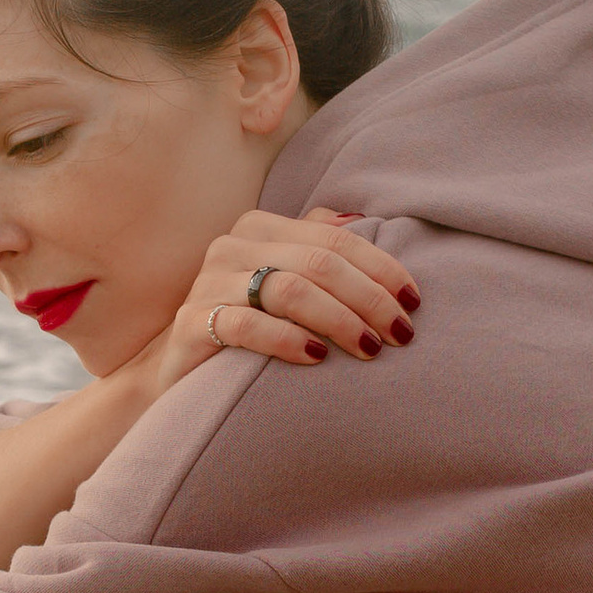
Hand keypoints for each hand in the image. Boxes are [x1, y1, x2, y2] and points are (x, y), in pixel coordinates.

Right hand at [155, 206, 417, 389]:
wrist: (179, 372)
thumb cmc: (245, 326)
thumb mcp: (279, 281)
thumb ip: (314, 246)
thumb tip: (361, 220)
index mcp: (260, 228)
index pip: (335, 240)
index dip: (381, 269)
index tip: (413, 303)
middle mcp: (232, 247)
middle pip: (318, 263)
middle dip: (369, 299)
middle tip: (400, 334)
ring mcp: (208, 283)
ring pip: (289, 290)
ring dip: (340, 321)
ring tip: (370, 349)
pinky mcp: (192, 323)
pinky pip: (247, 325)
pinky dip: (288, 340)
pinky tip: (316, 359)